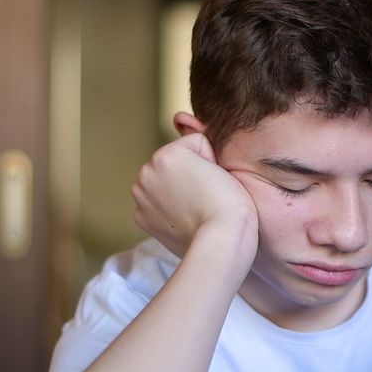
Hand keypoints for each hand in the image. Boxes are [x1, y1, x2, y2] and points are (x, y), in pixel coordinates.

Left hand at [130, 132, 257, 264]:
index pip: (195, 145)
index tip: (216, 182)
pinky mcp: (141, 218)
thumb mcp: (222, 162)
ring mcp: (141, 197)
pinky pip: (157, 204)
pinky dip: (168, 210)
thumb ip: (200, 144)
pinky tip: (184, 219)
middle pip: (175, 163)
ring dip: (176, 190)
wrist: (221, 244)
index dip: (211, 161)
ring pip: (165, 183)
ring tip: (196, 208)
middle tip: (206, 196)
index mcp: (165, 154)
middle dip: (188, 173)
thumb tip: (182, 127)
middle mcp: (146, 172)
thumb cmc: (230, 205)